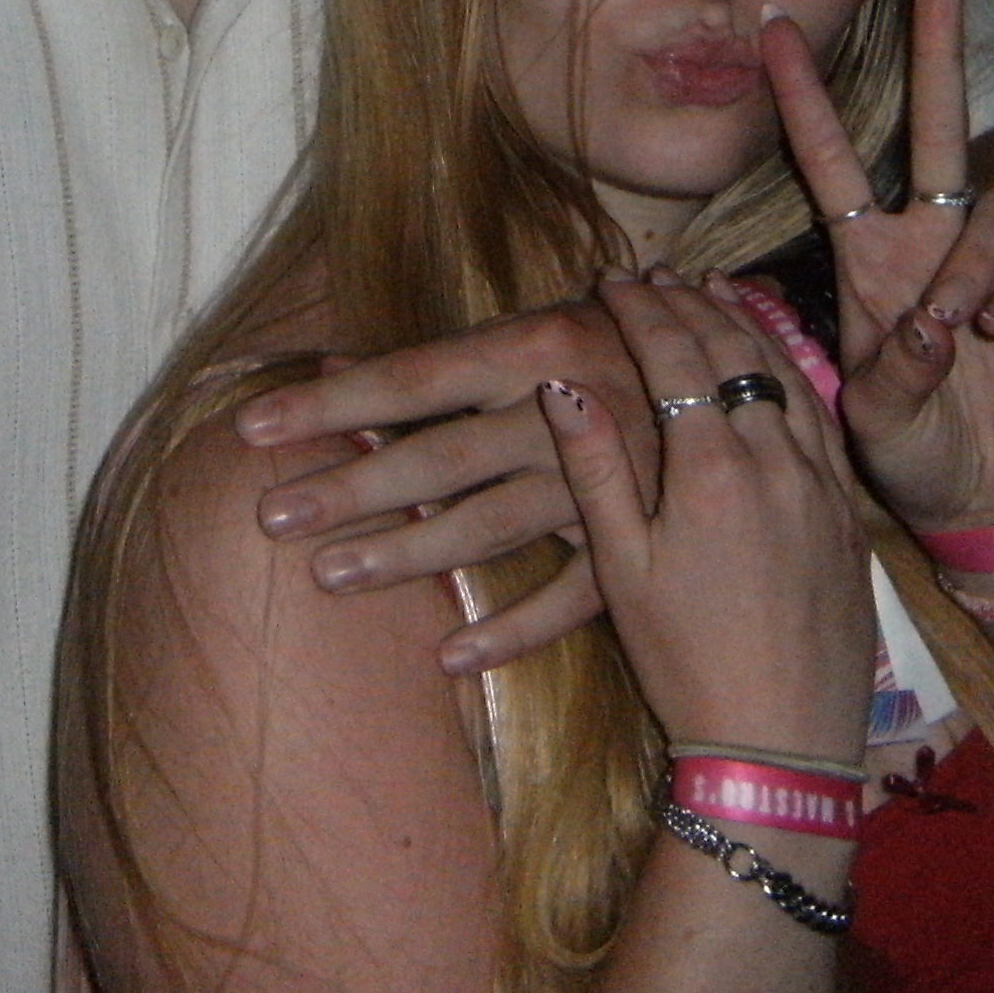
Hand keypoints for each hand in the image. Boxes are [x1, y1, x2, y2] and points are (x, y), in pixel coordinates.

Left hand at [235, 305, 650, 671]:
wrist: (742, 384)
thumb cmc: (613, 349)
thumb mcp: (532, 334)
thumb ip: (435, 362)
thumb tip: (326, 365)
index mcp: (536, 345)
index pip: (413, 379)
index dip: (331, 404)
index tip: (251, 428)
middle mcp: (567, 411)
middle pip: (441, 457)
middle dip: (353, 488)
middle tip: (273, 516)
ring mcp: (605, 483)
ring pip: (489, 525)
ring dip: (408, 554)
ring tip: (329, 574)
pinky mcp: (637, 544)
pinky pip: (569, 598)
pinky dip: (511, 630)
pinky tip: (447, 657)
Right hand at [540, 268, 873, 757]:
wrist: (782, 742)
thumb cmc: (685, 661)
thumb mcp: (622, 569)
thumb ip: (597, 468)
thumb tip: (563, 384)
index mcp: (711, 469)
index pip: (676, 356)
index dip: (641, 310)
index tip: (612, 279)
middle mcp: (775, 459)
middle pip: (733, 352)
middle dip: (690, 303)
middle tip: (655, 275)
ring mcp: (821, 482)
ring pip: (786, 373)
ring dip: (745, 324)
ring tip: (714, 290)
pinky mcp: (847, 511)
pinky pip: (822, 415)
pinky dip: (792, 371)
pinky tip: (774, 361)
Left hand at [763, 0, 993, 534]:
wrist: (980, 501)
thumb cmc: (910, 450)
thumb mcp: (874, 419)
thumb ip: (891, 373)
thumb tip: (933, 325)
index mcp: (869, 259)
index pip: (830, 161)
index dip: (803, 97)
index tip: (772, 27)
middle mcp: (929, 244)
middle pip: (936, 128)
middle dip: (938, 52)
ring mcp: (990, 268)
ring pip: (990, 209)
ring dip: (972, 259)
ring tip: (957, 324)